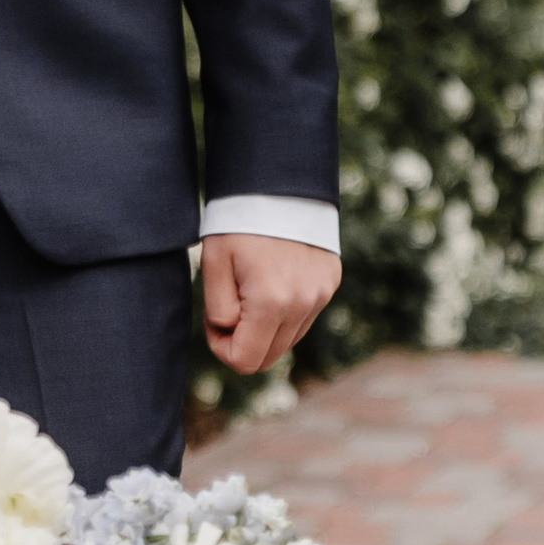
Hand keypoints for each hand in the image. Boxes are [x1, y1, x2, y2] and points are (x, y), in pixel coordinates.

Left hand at [201, 234, 340, 375]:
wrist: (277, 182)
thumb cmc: (237, 222)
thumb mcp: (214, 264)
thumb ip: (219, 311)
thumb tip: (231, 336)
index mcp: (270, 303)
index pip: (245, 361)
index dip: (221, 348)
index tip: (213, 319)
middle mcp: (303, 304)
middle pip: (269, 357)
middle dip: (242, 341)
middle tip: (228, 305)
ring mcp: (321, 295)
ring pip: (288, 339)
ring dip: (264, 327)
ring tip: (249, 289)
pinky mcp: (330, 283)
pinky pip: (303, 316)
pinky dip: (284, 311)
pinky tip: (272, 280)